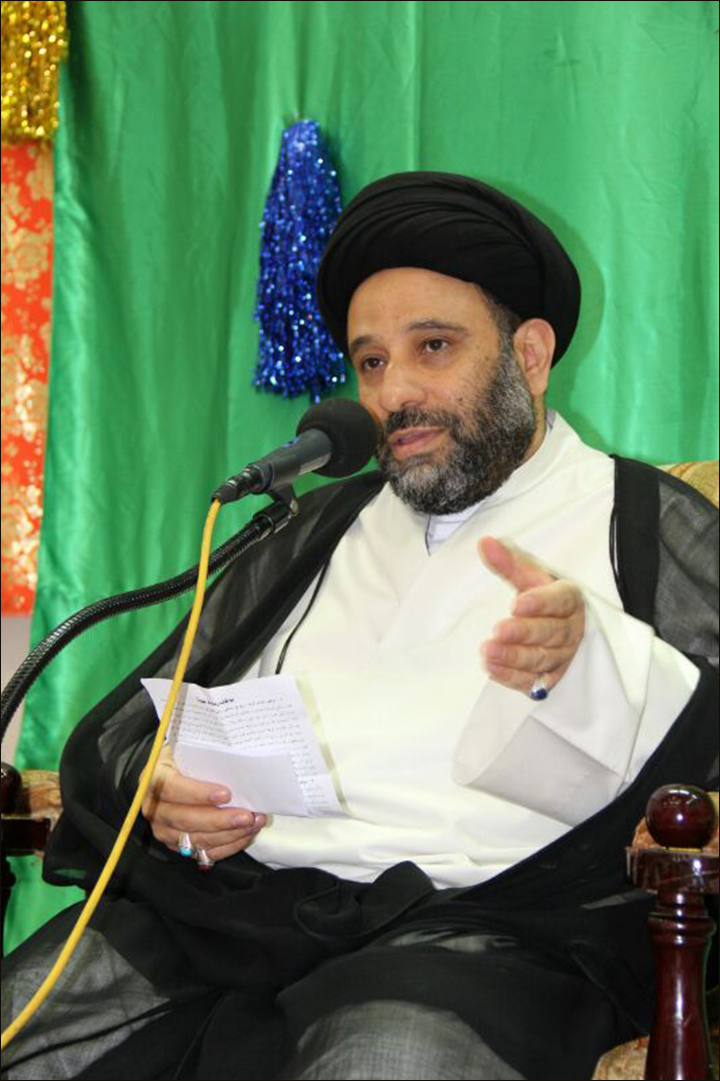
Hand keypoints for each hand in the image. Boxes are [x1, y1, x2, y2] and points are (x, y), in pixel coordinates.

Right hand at [141, 744, 265, 860]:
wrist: (169, 774)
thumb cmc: (182, 759)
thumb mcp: (185, 748)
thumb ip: (204, 755)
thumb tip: (236, 755)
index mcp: (153, 778)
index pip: (172, 788)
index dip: (198, 793)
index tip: (226, 794)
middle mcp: (154, 808)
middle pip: (186, 819)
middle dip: (220, 820)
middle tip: (246, 816)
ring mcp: (164, 829)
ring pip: (196, 839)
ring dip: (229, 834)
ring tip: (253, 823)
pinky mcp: (177, 845)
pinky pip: (203, 852)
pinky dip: (227, 846)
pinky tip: (245, 834)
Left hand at [478, 536, 584, 694]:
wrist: (555, 625)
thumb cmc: (542, 598)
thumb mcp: (528, 578)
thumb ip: (508, 562)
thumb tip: (485, 543)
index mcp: (569, 600)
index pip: (560, 601)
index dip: (541, 603)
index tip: (517, 604)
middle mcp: (570, 630)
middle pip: (551, 633)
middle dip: (524, 633)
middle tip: (499, 630)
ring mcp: (562, 656)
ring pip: (541, 659)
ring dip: (514, 657)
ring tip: (488, 651)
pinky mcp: (549, 677)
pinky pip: (532, 681)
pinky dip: (512, 676)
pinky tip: (491, 668)